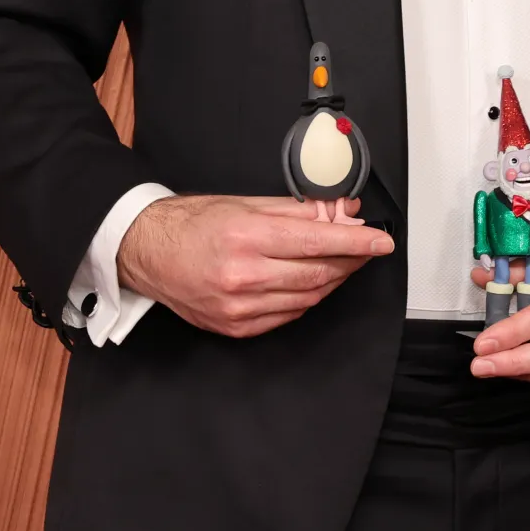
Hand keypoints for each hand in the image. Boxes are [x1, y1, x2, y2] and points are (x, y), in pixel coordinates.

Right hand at [117, 194, 393, 337]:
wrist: (147, 252)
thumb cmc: (194, 223)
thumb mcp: (248, 204)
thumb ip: (300, 211)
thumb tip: (343, 213)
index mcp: (247, 238)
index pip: (318, 242)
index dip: (358, 243)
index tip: (382, 242)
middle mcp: (242, 276)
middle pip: (319, 273)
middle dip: (351, 261)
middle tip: (365, 248)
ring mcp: (237, 306)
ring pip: (308, 297)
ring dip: (333, 280)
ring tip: (342, 262)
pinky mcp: (233, 326)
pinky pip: (287, 315)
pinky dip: (308, 298)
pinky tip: (311, 282)